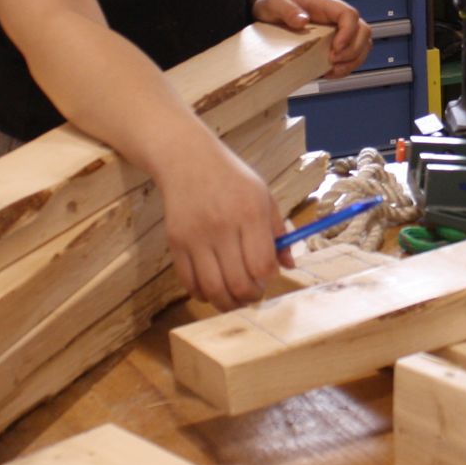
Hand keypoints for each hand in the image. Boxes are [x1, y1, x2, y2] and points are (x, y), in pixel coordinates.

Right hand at [157, 128, 289, 310]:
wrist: (188, 161)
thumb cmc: (233, 179)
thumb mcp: (264, 196)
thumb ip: (279, 231)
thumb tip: (290, 265)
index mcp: (250, 213)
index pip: (262, 264)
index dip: (268, 278)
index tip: (268, 275)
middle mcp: (222, 226)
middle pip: (238, 282)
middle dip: (251, 297)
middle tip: (255, 294)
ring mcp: (196, 237)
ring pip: (213, 289)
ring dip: (228, 304)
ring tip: (236, 300)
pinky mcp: (176, 243)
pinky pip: (189, 283)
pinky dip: (203, 295)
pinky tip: (213, 290)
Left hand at [253, 0, 371, 76]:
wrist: (271, 8)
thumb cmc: (275, 1)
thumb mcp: (274, 2)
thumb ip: (287, 10)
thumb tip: (302, 21)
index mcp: (325, 4)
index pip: (349, 15)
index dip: (348, 32)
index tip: (335, 48)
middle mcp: (336, 18)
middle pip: (362, 31)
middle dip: (353, 50)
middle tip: (333, 61)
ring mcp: (337, 31)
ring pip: (362, 45)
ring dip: (352, 61)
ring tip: (333, 70)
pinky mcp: (333, 44)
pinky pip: (351, 56)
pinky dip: (345, 68)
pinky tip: (329, 73)